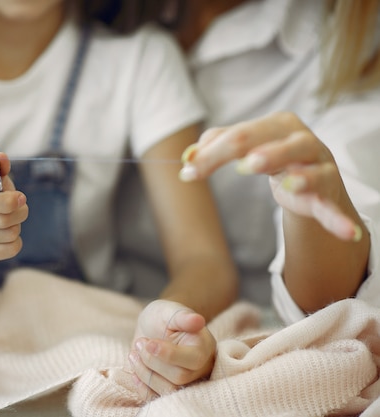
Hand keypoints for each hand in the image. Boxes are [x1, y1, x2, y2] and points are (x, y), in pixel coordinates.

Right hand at [0, 152, 27, 262]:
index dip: (7, 201)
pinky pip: (9, 250)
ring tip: (11, 220)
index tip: (21, 198)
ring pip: (8, 235)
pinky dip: (16, 242)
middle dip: (20, 213)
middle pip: (1, 220)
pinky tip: (8, 234)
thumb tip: (0, 157)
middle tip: (21, 208)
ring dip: (18, 226)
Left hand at [129, 300, 215, 399]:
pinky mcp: (171, 390)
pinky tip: (135, 370)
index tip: (148, 343)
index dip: (168, 354)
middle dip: (152, 361)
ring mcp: (187, 382)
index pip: (193, 360)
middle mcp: (200, 368)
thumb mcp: (170, 310)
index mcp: (204, 347)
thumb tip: (198, 320)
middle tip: (140, 343)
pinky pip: (157, 398)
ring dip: (144, 373)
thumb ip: (182, 316)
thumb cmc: (164, 316)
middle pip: (179, 378)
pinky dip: (142, 387)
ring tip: (134, 354)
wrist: (154, 327)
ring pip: (168, 390)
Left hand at [178, 112, 361, 241]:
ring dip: (301, 177)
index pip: (241, 135)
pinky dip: (338, 219)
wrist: (311, 179)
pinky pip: (331, 206)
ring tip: (289, 183)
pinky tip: (347, 232)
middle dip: (260, 155)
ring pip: (310, 169)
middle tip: (243, 167)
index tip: (188, 172)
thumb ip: (215, 147)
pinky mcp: (328, 192)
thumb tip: (187, 157)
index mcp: (277, 124)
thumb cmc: (272, 157)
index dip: (213, 154)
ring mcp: (319, 165)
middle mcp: (301, 140)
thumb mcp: (245, 148)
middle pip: (276, 145)